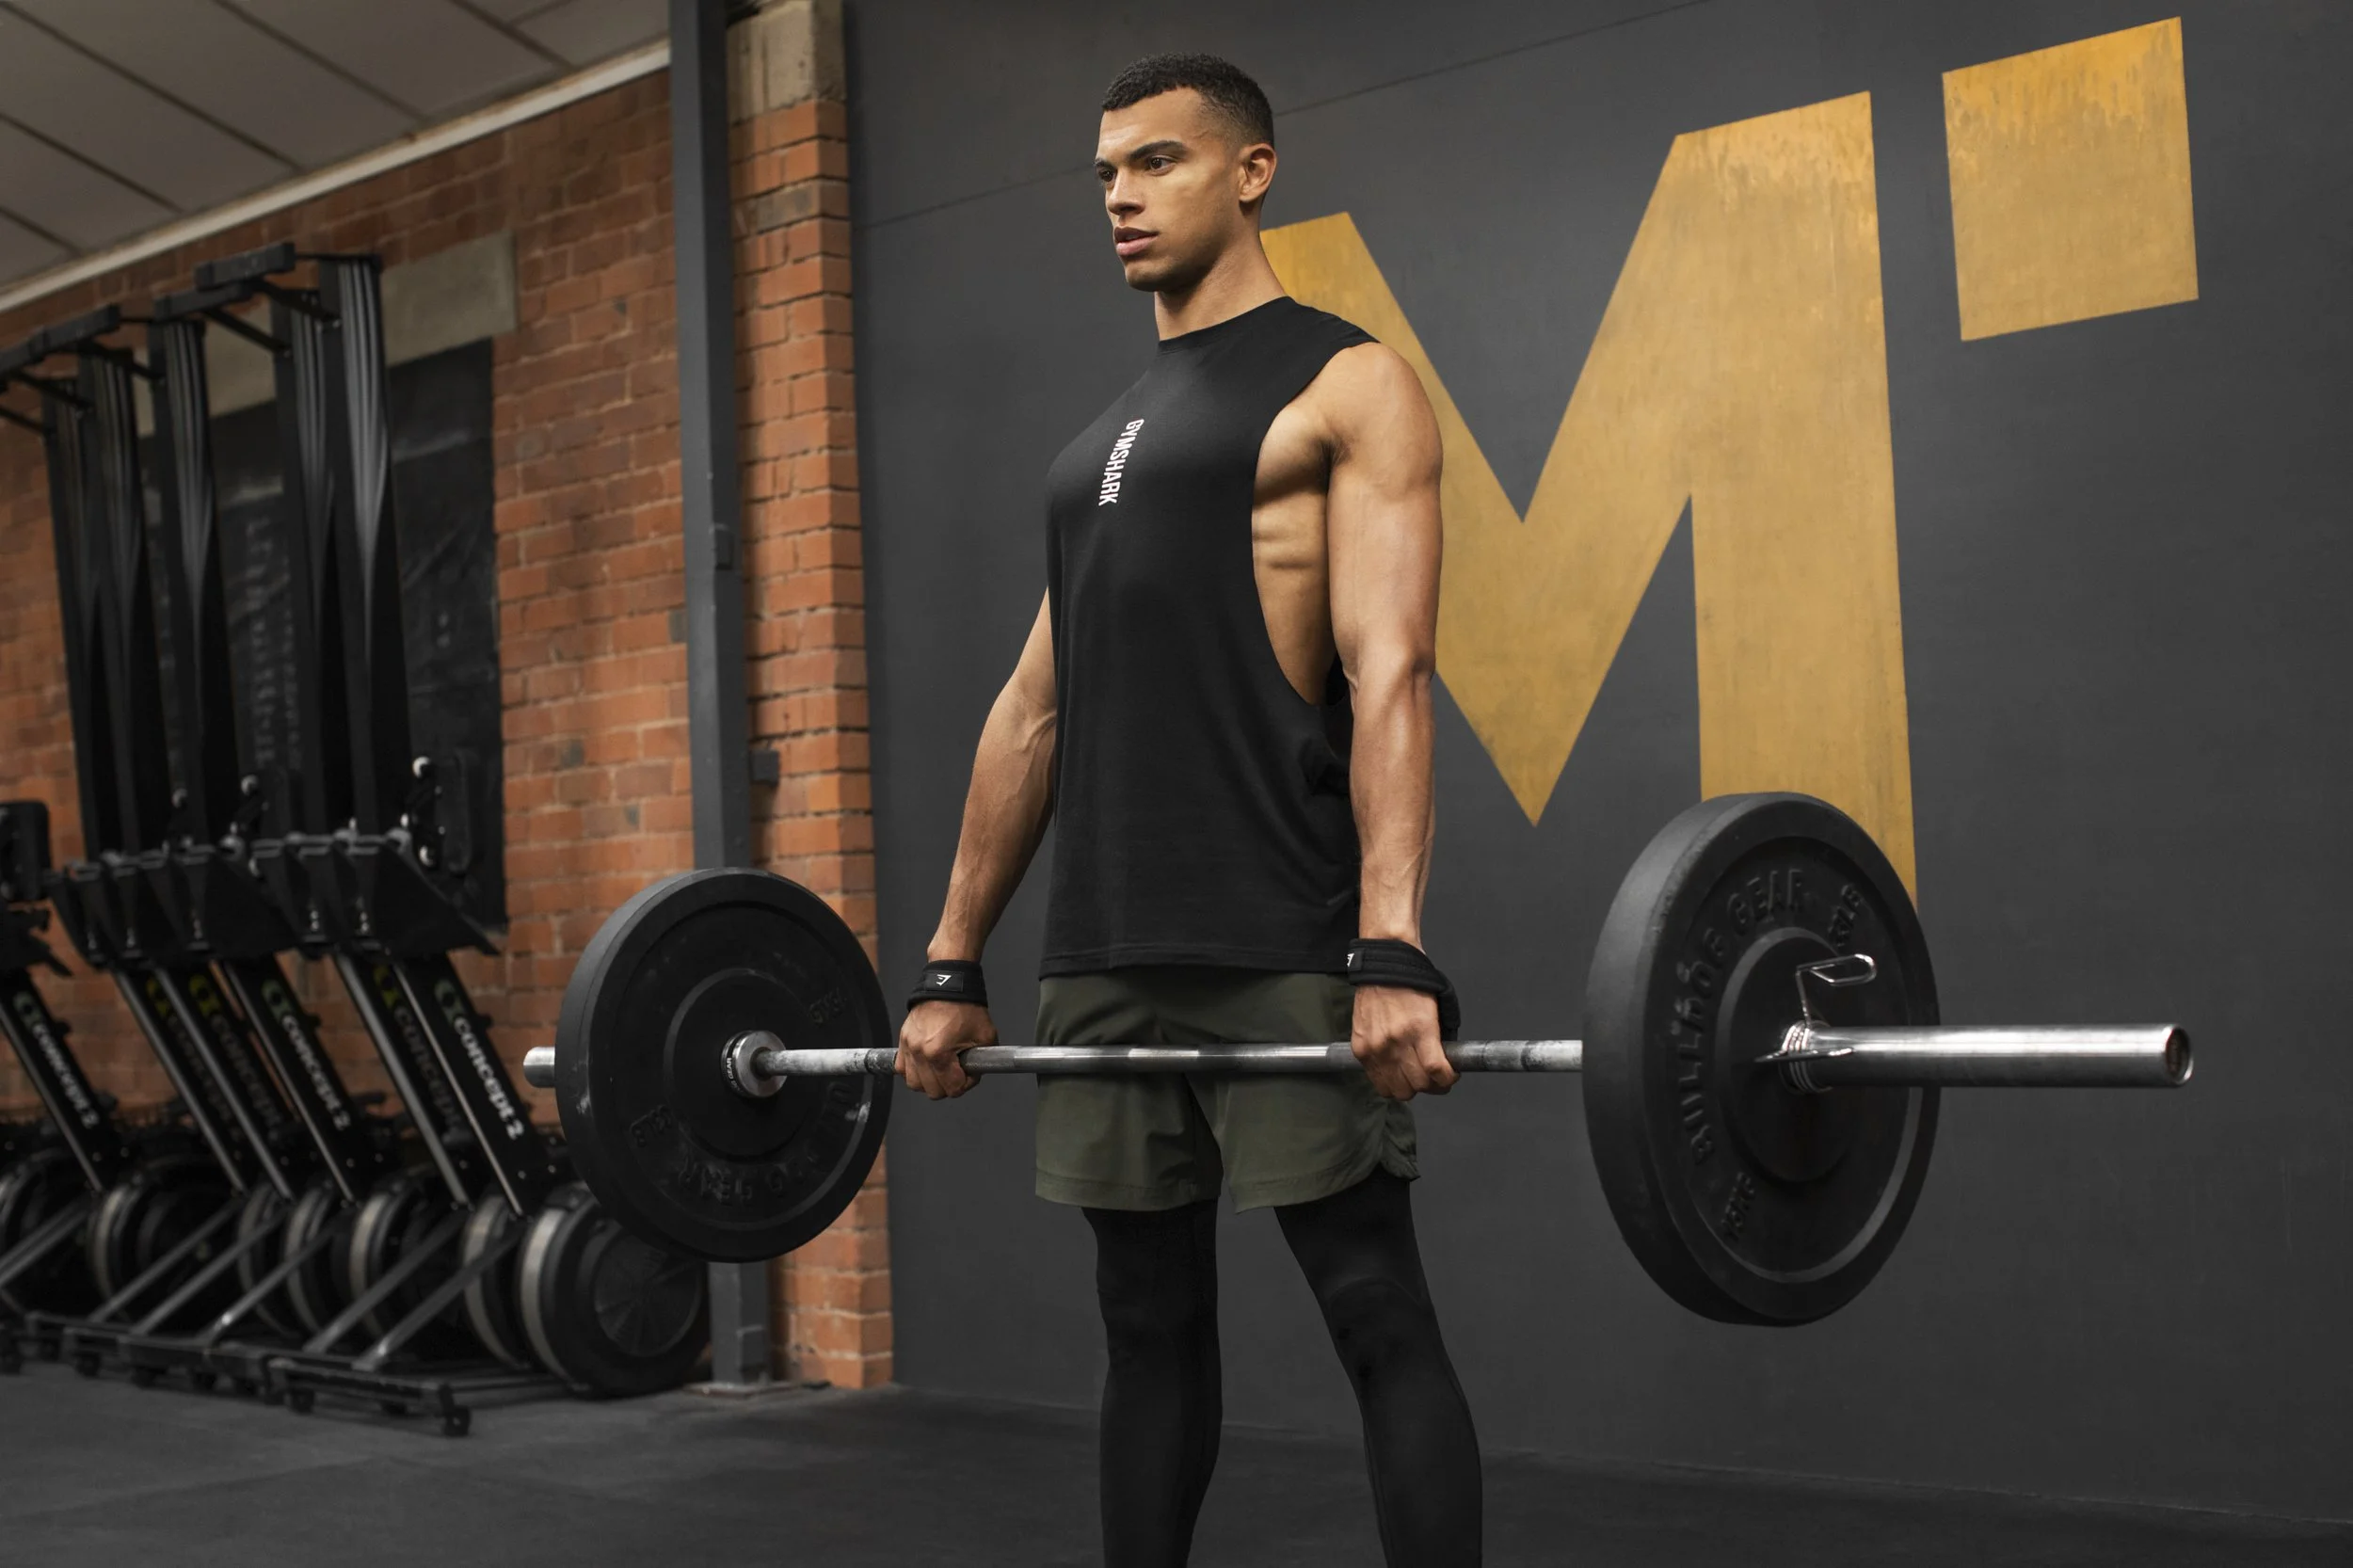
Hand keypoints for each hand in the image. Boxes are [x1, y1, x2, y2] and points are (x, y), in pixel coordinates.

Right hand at [897, 999, 994, 1098]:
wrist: (948, 986)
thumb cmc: (965, 1007)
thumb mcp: (985, 1037)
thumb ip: (980, 1063)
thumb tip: (971, 1076)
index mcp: (939, 1053)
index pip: (952, 1088)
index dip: (965, 1084)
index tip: (968, 1074)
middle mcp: (920, 1052)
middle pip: (932, 1091)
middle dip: (948, 1086)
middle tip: (957, 1073)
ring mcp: (909, 1046)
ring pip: (914, 1083)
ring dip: (929, 1081)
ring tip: (941, 1070)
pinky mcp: (902, 1040)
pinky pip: (901, 1069)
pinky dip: (913, 1071)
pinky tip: (926, 1064)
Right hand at [1349, 984, 1454, 1100]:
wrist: (1382, 969)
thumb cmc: (1412, 984)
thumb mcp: (1437, 1010)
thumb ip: (1440, 1039)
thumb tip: (1445, 1064)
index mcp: (1420, 1028)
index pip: (1436, 1070)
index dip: (1447, 1080)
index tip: (1450, 1077)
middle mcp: (1396, 1041)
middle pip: (1418, 1085)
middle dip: (1432, 1086)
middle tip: (1435, 1078)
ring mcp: (1375, 1047)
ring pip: (1397, 1090)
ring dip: (1410, 1088)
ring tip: (1414, 1077)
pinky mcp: (1360, 1049)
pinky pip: (1377, 1081)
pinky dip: (1390, 1082)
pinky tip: (1396, 1072)